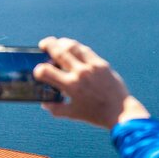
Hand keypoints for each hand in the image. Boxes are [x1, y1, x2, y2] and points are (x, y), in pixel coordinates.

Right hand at [33, 37, 149, 128]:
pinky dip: (76, 47)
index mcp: (71, 86)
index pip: (46, 71)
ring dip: (62, 42)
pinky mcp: (102, 64)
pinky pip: (86, 50)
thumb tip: (45, 103)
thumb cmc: (95, 114)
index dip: (38, 70)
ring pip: (73, 46)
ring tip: (57, 43)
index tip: (38, 71)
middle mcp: (80, 73)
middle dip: (48, 45)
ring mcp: (92, 66)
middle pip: (59, 52)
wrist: (120, 112)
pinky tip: (72, 48)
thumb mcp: (73, 114)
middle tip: (43, 44)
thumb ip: (56, 109)